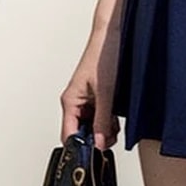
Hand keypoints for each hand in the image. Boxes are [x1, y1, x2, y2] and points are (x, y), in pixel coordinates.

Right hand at [60, 27, 120, 150]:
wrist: (115, 32)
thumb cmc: (105, 53)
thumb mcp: (107, 91)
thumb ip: (102, 119)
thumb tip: (98, 143)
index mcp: (70, 100)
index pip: (69, 135)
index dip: (80, 146)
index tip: (94, 153)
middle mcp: (76, 100)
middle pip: (81, 132)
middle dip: (96, 136)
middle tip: (110, 136)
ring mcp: (87, 97)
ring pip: (93, 124)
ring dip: (104, 127)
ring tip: (115, 123)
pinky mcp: (98, 94)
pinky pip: (101, 114)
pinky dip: (109, 118)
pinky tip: (117, 115)